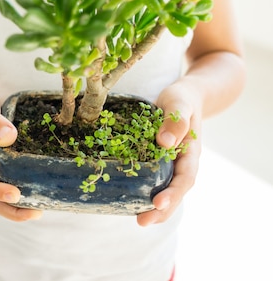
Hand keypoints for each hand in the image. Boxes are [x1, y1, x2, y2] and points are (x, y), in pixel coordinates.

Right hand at [0, 95, 42, 221]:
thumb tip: (9, 137)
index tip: (14, 195)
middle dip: (11, 210)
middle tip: (35, 213)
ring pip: (1, 200)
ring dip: (18, 209)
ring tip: (40, 211)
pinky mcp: (2, 172)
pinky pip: (10, 187)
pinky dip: (23, 197)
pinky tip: (40, 196)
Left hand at [137, 84, 202, 226]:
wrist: (184, 97)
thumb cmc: (182, 100)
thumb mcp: (180, 104)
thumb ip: (175, 120)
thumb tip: (165, 142)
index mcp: (190, 154)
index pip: (184, 178)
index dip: (172, 193)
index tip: (158, 203)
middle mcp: (180, 164)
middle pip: (175, 192)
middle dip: (161, 210)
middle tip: (143, 222)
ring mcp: (169, 165)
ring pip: (163, 190)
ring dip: (152, 207)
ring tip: (138, 220)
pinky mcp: (155, 162)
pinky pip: (151, 180)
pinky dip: (142, 192)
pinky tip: (127, 200)